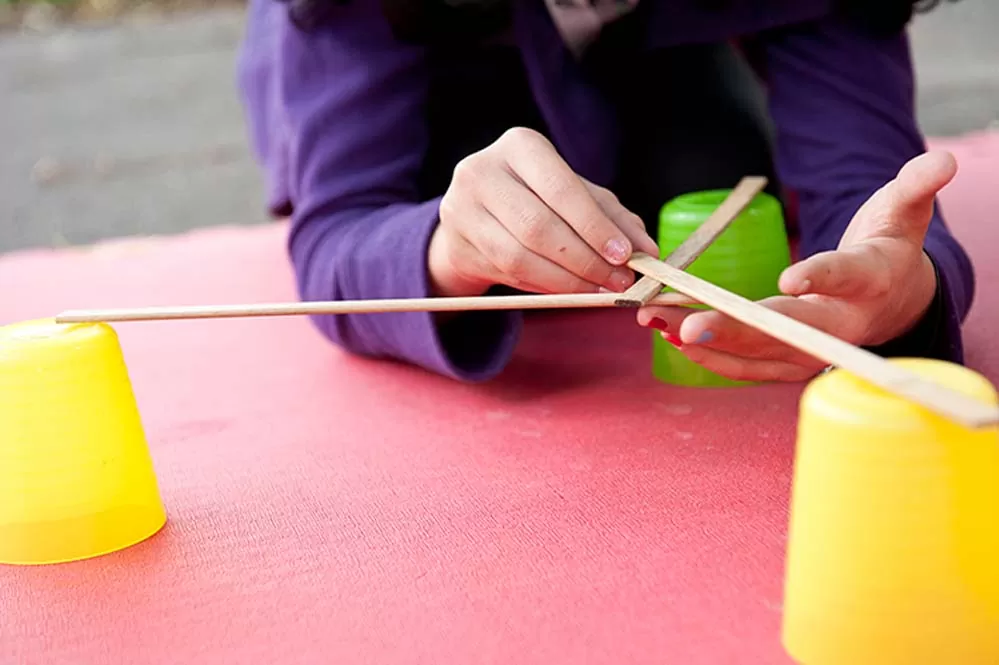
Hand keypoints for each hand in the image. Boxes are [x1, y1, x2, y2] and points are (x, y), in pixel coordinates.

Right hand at [428, 127, 658, 297]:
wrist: (474, 216)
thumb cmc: (535, 199)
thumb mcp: (575, 196)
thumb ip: (612, 218)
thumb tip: (648, 250)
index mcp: (519, 146)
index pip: (561, 188)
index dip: (594, 226)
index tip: (625, 255)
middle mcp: (482, 171)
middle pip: (539, 225)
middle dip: (585, 259)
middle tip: (619, 280)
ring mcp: (462, 209)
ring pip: (520, 256)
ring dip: (567, 280)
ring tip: (600, 290)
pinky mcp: (456, 245)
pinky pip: (508, 273)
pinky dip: (546, 286)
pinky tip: (571, 290)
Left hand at [636, 150, 957, 381]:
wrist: (892, 301)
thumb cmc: (887, 248)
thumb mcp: (903, 212)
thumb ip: (915, 187)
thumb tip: (942, 162)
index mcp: (870, 280)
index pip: (846, 278)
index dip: (821, 277)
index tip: (789, 278)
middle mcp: (841, 323)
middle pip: (789, 331)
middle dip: (738, 330)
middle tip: (689, 325)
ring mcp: (813, 350)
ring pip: (759, 355)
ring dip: (707, 342)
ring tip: (657, 323)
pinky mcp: (790, 363)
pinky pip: (748, 368)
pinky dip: (709, 356)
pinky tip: (670, 337)